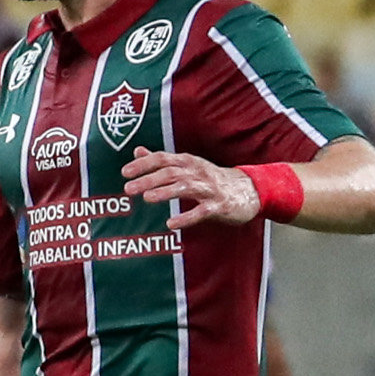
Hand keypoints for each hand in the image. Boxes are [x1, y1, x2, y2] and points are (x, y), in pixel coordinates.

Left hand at [122, 147, 259, 230]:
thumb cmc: (213, 179)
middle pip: (170, 172)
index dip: (144, 164)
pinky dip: (186, 217)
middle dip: (148, 179)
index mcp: (188, 162)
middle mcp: (197, 172)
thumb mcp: (188, 166)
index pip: (162, 159)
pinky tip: (171, 224)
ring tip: (147, 198)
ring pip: (185, 187)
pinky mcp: (219, 205)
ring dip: (165, 192)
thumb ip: (162, 160)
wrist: (249, 190)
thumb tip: (137, 151)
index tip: (124, 172)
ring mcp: (209, 188)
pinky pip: (201, 211)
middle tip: (128, 188)